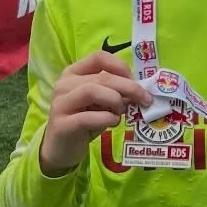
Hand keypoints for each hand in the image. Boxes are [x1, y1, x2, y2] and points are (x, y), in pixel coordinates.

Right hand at [39, 52, 151, 175]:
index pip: (99, 57)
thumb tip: (140, 90)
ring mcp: (60, 104)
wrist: (62, 149)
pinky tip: (113, 123)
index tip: (136, 82)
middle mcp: (64, 84)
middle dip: (129, 88)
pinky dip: (107, 119)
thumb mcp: (103, 104)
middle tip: (145, 100)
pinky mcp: (61, 125)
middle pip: (102, 77)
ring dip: (115, 101)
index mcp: (74, 73)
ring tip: (121, 113)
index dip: (121, 67)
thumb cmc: (85, 123)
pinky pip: (87, 117)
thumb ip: (117, 93)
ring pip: (92, 91)